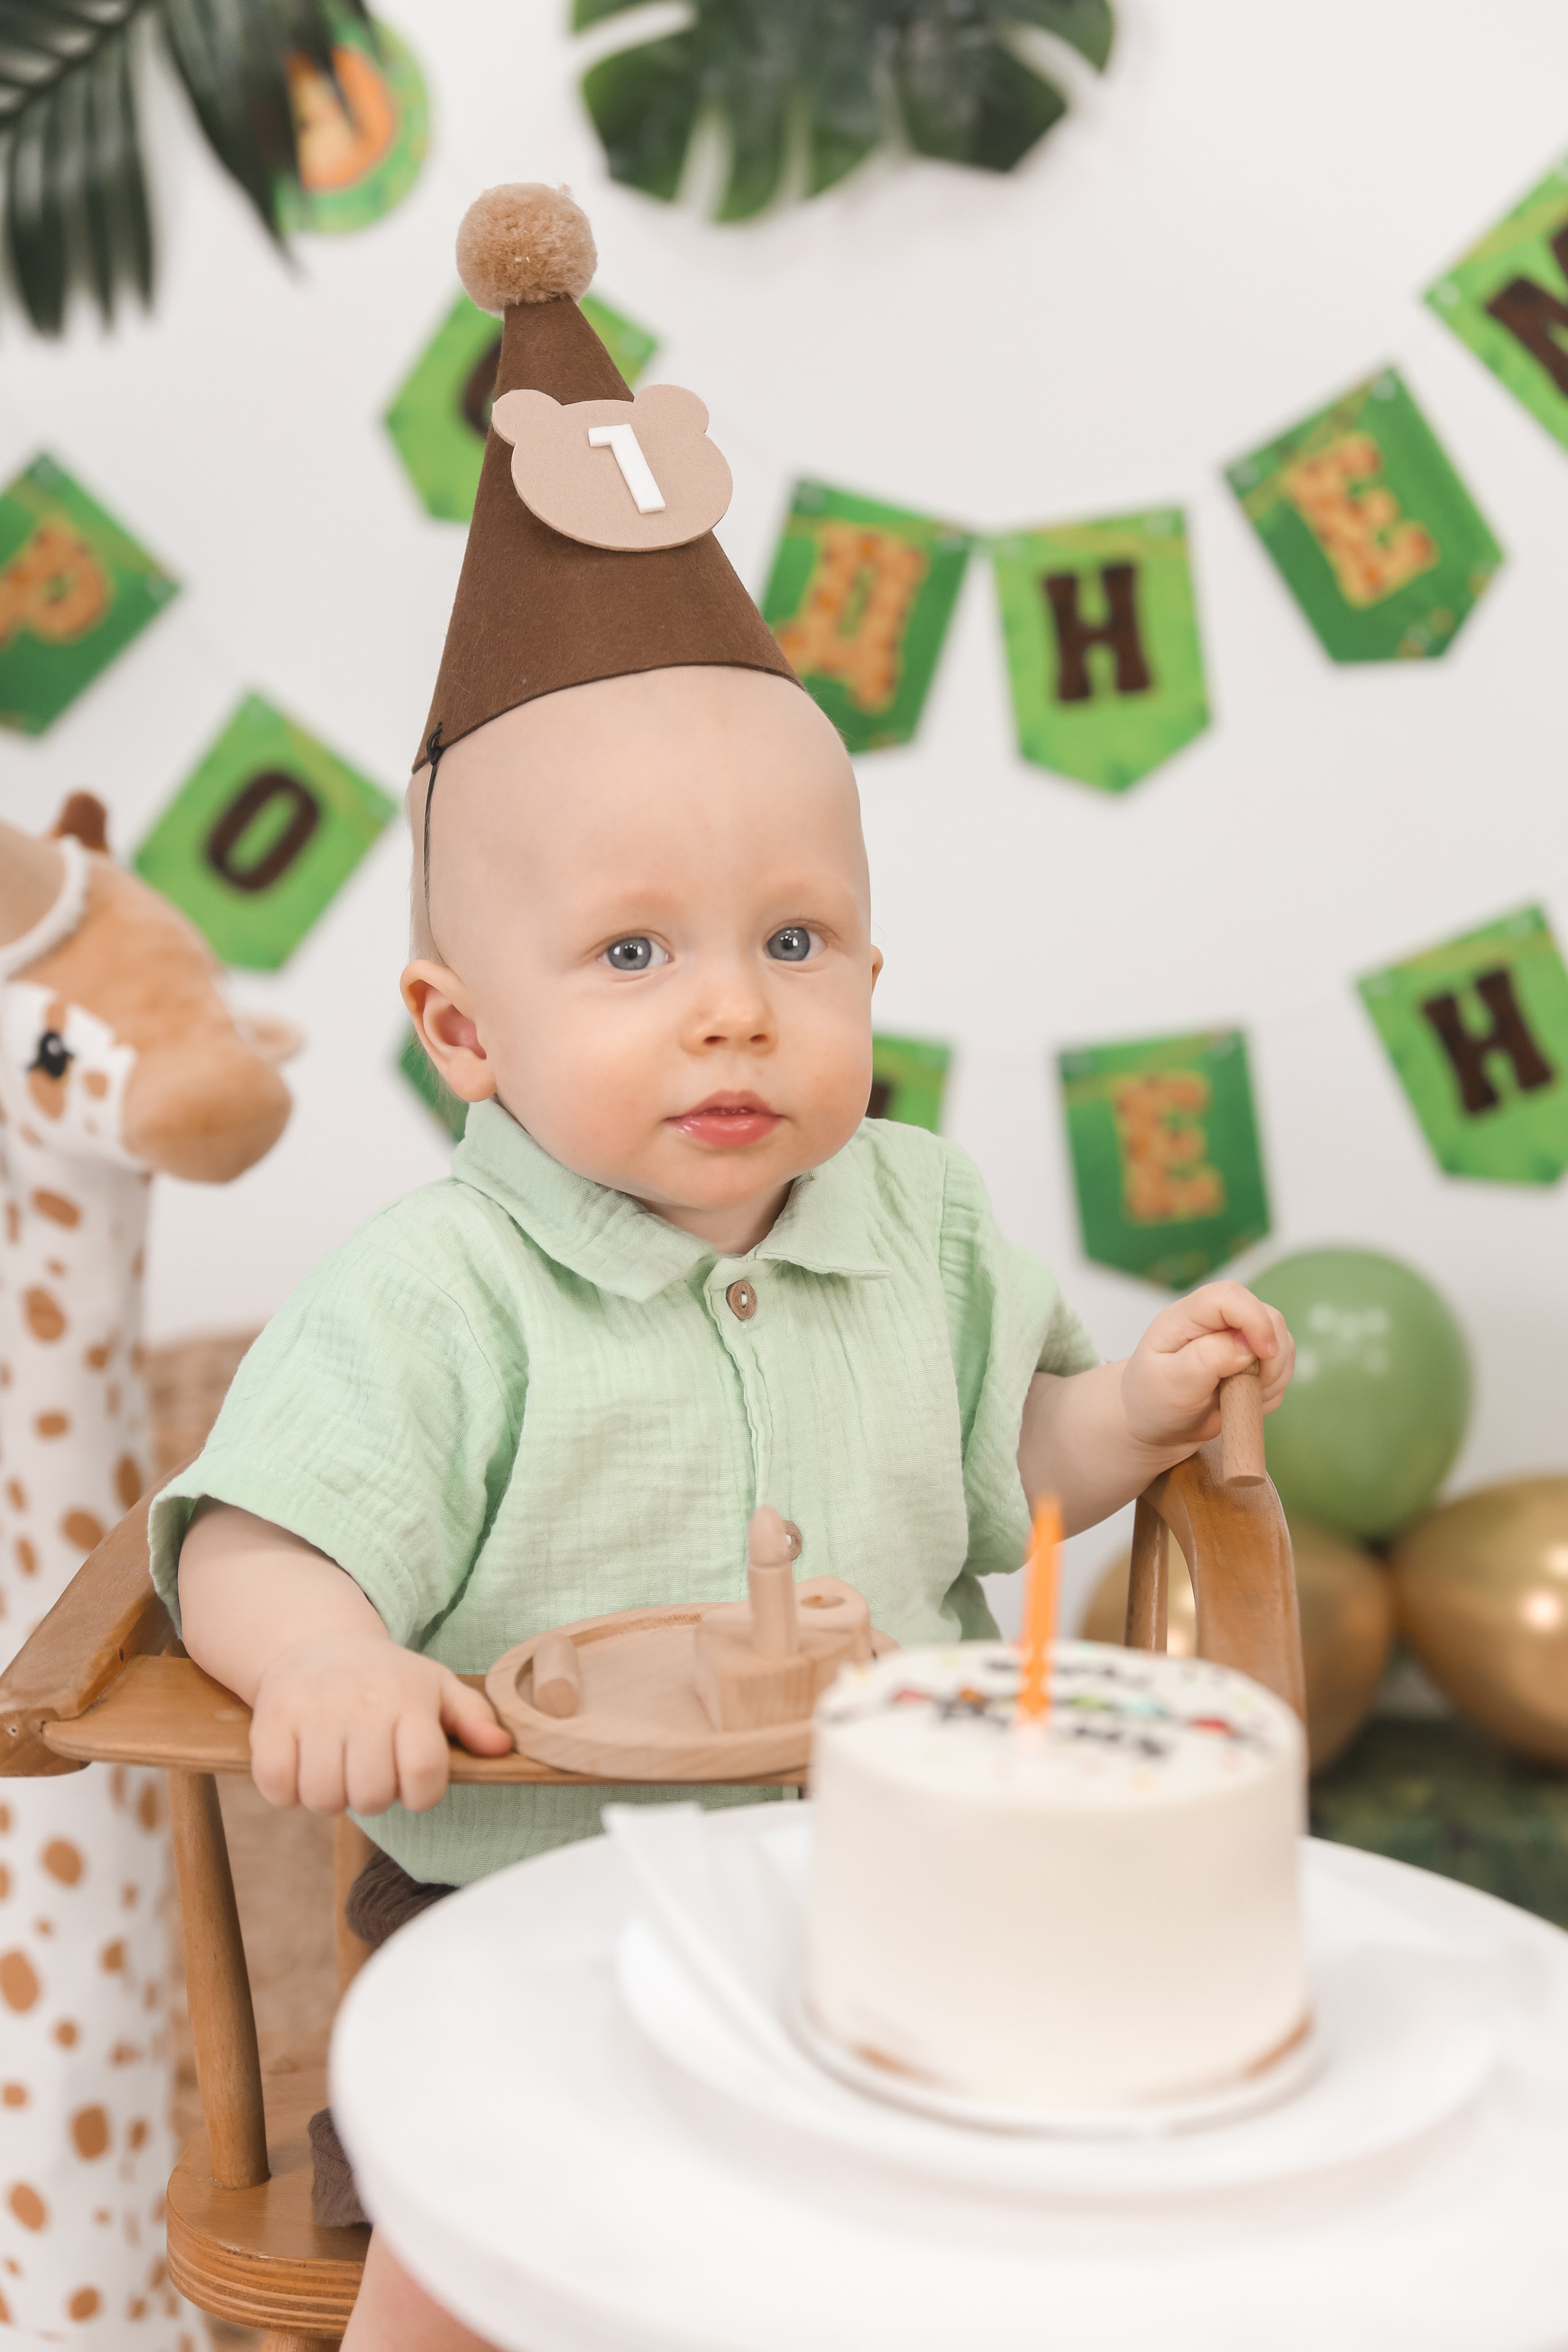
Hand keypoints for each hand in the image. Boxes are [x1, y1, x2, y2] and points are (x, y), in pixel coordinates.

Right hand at [248, 1633, 512, 1815]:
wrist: (318, 1643)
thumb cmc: (387, 1678)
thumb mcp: (437, 1687)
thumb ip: (473, 1718)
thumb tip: (502, 1747)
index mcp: (409, 1699)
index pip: (424, 1772)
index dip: (421, 1794)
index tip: (411, 1782)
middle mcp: (362, 1704)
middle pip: (372, 1795)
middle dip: (372, 1797)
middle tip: (367, 1772)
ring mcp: (314, 1712)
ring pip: (322, 1798)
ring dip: (328, 1796)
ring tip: (335, 1768)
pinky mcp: (270, 1720)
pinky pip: (277, 1787)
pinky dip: (286, 1790)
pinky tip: (300, 1766)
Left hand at [1118, 1280, 1292, 1454]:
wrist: (1159, 1424)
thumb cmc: (1154, 1400)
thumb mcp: (1170, 1383)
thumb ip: (1205, 1360)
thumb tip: (1246, 1346)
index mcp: (1187, 1317)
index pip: (1228, 1296)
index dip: (1254, 1319)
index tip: (1264, 1353)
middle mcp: (1218, 1321)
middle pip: (1268, 1316)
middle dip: (1271, 1356)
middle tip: (1247, 1390)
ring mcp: (1239, 1338)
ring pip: (1283, 1343)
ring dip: (1273, 1376)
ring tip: (1237, 1398)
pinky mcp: (1255, 1359)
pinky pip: (1283, 1370)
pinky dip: (1272, 1390)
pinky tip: (1244, 1401)